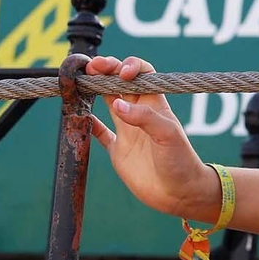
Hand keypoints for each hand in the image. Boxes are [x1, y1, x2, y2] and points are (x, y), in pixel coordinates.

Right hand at [86, 56, 214, 218]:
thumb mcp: (168, 135)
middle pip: (120, 84)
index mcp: (156, 105)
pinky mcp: (119, 150)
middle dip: (107, 71)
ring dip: (95, 90)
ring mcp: (129, 131)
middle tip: (92, 66)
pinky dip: (89, 124)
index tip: (121, 72)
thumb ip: (144, 118)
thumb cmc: (181, 161)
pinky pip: (100, 133)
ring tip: (79, 80)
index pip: (143, 75)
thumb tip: (117, 104)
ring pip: (108, 102)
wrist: (179, 193)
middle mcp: (140, 114)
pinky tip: (78, 116)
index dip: (131, 67)